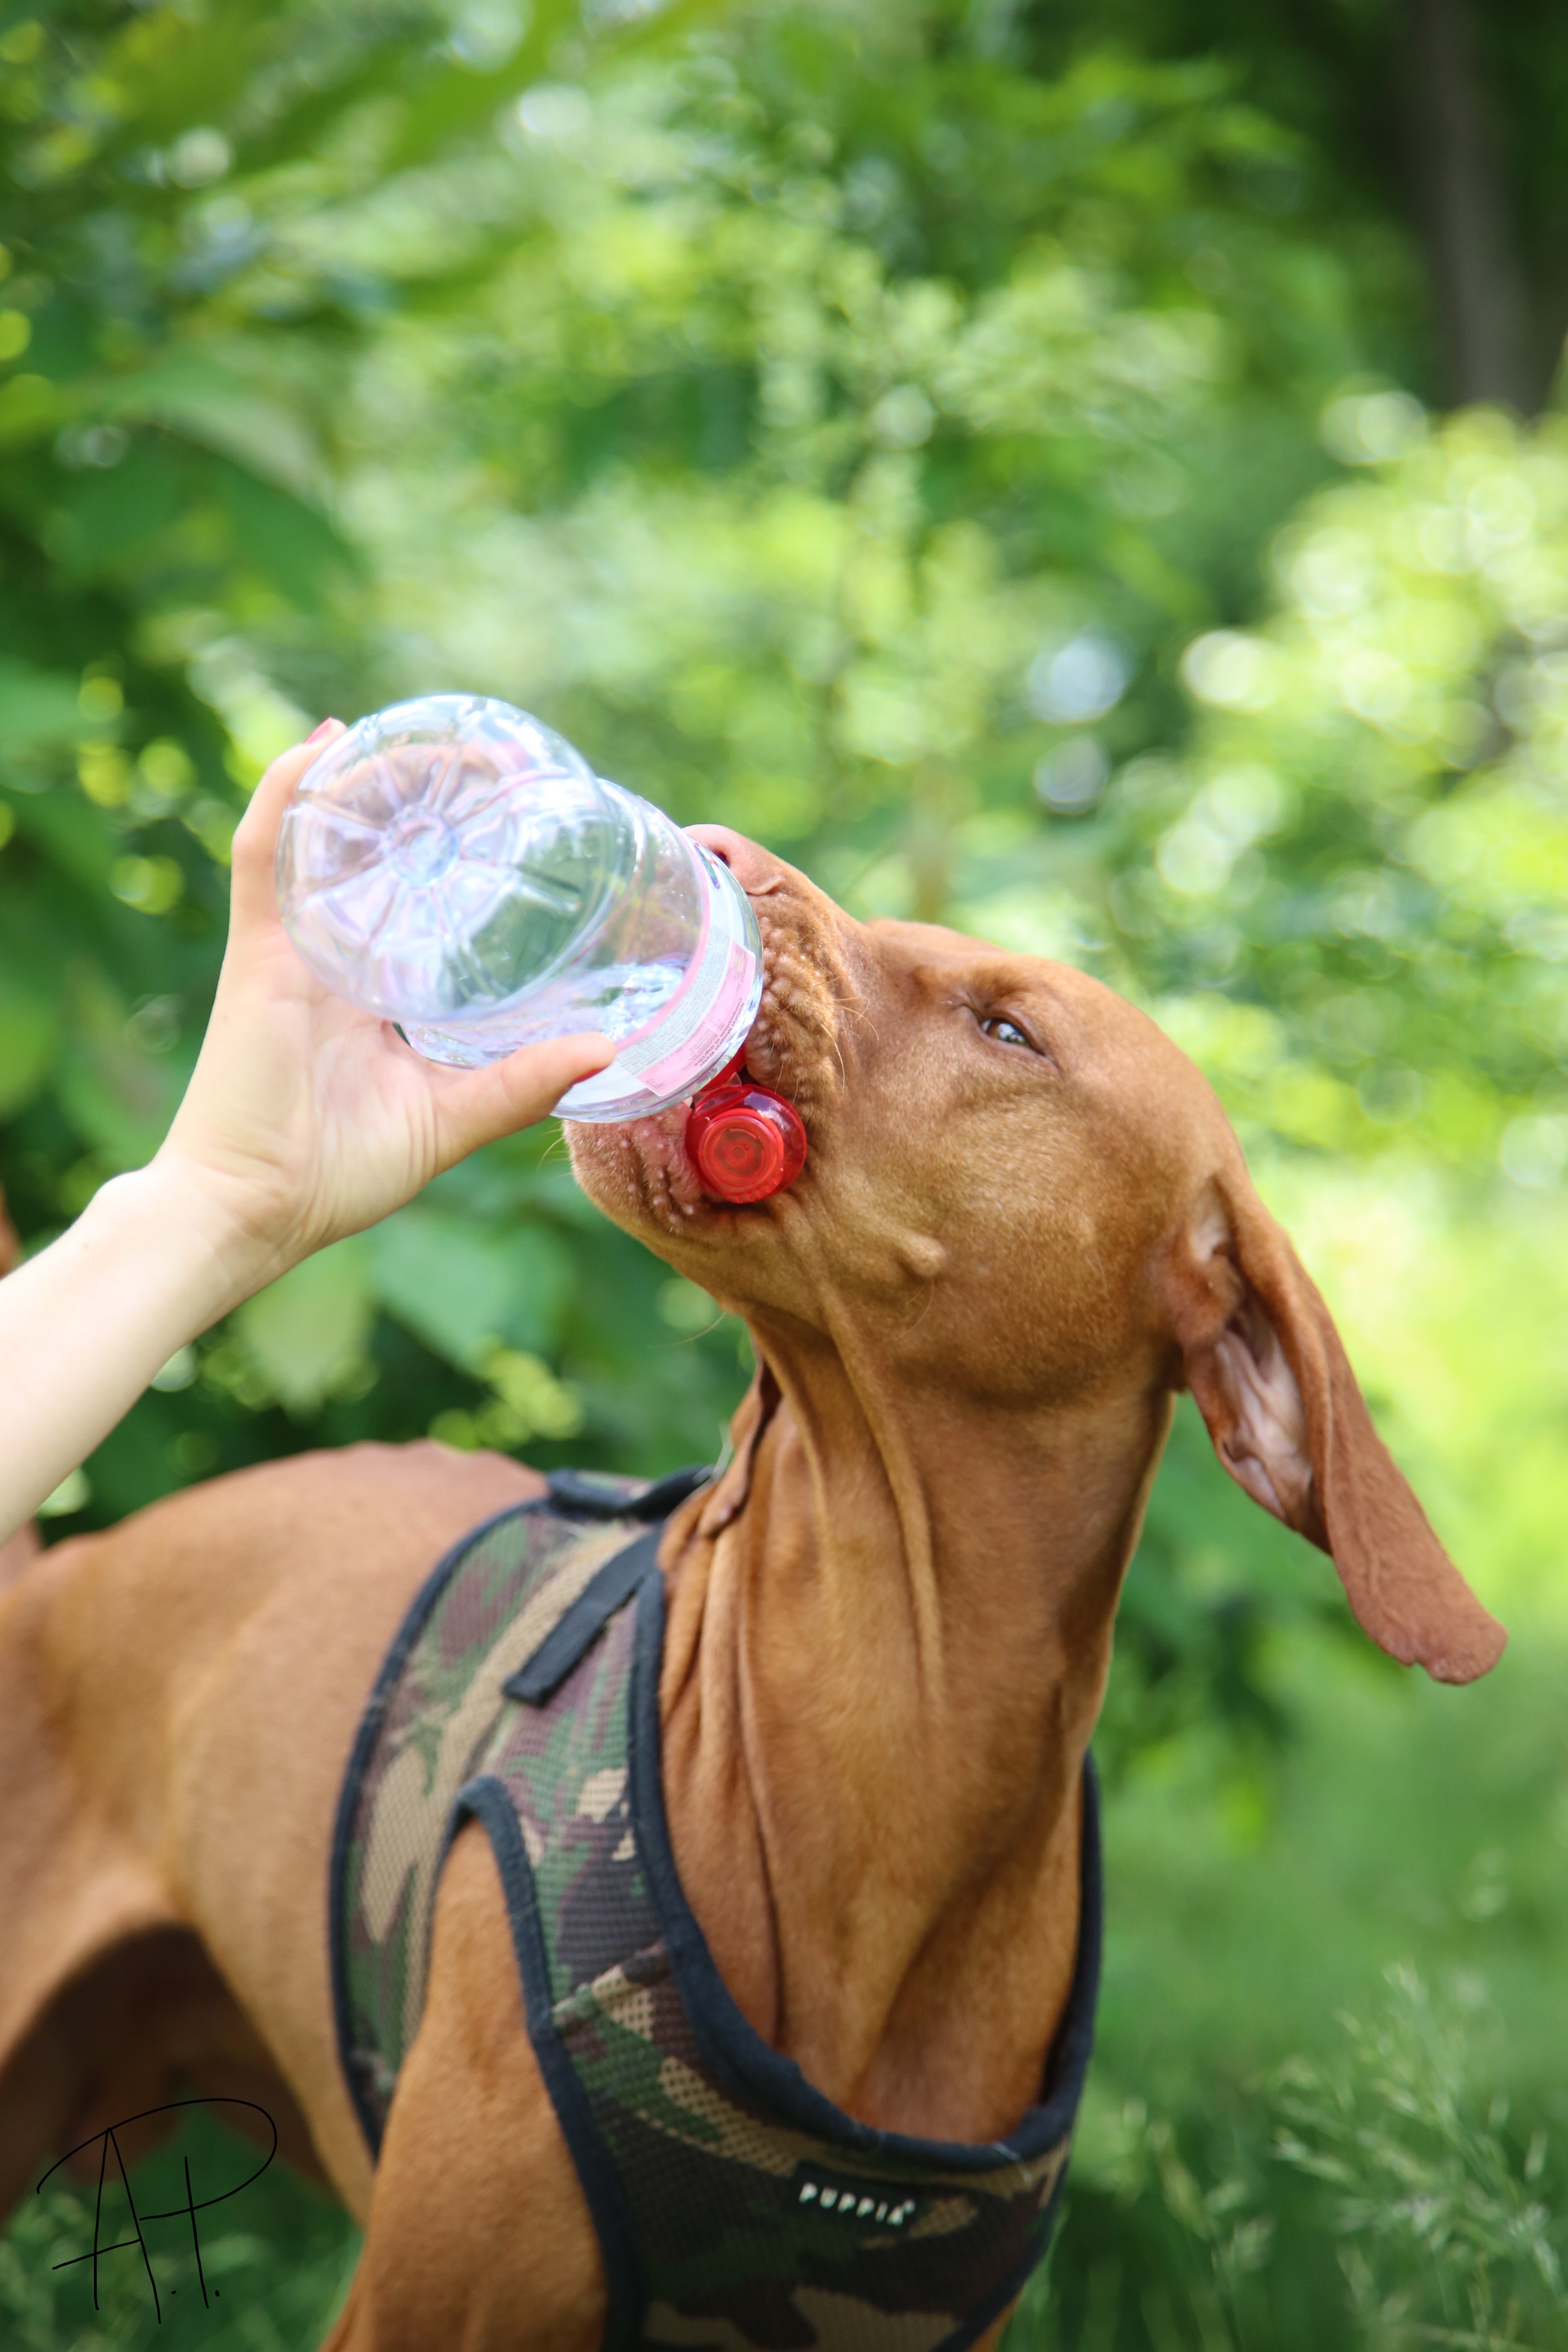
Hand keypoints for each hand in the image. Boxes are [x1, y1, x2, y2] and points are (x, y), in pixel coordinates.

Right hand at [154, 724, 612, 1302]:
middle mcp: (335, 960)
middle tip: (479, 761)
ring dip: (365, 781)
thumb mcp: (453, 1120)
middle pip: (375, 859)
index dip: (456, 863)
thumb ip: (523, 1083)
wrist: (254, 1210)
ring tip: (413, 731)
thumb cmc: (339, 1175)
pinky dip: (288, 792)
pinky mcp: (257, 950)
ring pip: (326, 839)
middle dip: (419, 804)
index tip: (510, 824)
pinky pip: (266, 852)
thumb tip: (608, 1049)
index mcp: (376, 995)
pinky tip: (324, 743)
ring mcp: (293, 949)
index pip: (418, 907)